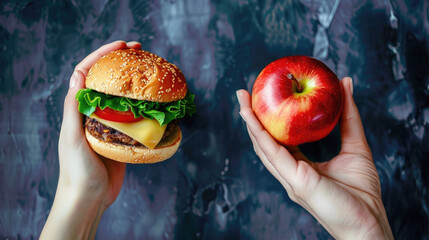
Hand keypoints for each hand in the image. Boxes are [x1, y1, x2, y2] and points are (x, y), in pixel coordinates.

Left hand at [41, 41, 141, 239]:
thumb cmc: (77, 170)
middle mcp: (92, 113)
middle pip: (107, 81)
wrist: (89, 199)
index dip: (103, 55)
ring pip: (122, 96)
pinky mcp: (121, 138)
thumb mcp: (72, 136)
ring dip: (134, 82)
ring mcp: (108, 125)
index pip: (88, 73)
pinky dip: (143, 106)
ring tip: (149, 70)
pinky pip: (133, 117)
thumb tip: (78, 74)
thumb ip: (74, 107)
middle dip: (122, 63)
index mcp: (78, 110)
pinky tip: (155, 103)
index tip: (121, 46)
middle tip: (140, 50)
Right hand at [237, 77, 392, 239]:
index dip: (270, 120)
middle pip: (265, 142)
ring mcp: (290, 178)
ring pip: (263, 147)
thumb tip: (346, 83)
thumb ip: (349, 117)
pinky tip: (252, 119)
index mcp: (300, 167)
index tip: (266, 97)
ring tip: (242, 102)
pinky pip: (274, 155)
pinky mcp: (296, 181)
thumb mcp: (356, 146)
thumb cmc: (362, 193)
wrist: (368, 224)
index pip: (279, 140)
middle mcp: (290, 172)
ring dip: (250, 124)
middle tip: (244, 94)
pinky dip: (260, 135)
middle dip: (252, 118)